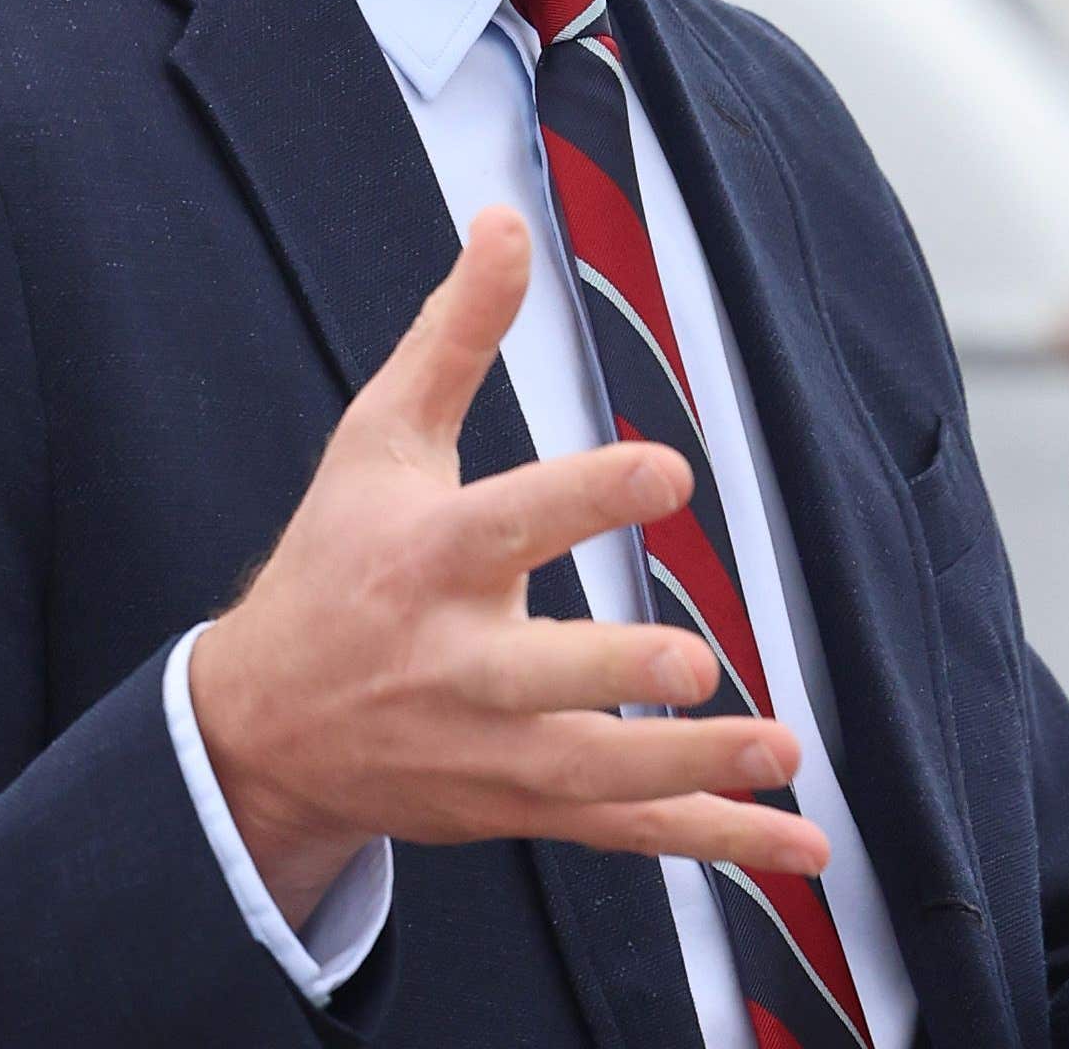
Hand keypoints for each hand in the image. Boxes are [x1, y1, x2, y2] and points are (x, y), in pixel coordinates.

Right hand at [190, 210, 831, 916]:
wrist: (266, 723)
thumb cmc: (336, 559)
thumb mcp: (377, 437)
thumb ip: (453, 334)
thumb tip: (506, 221)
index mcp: (424, 558)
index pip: (508, 524)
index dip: (586, 497)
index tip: (668, 472)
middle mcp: (455, 663)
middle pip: (542, 675)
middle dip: (615, 674)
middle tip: (692, 662)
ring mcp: (490, 746)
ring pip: (595, 772)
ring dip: (691, 771)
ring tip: (779, 752)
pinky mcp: (522, 804)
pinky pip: (627, 833)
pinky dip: (716, 842)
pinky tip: (802, 848)